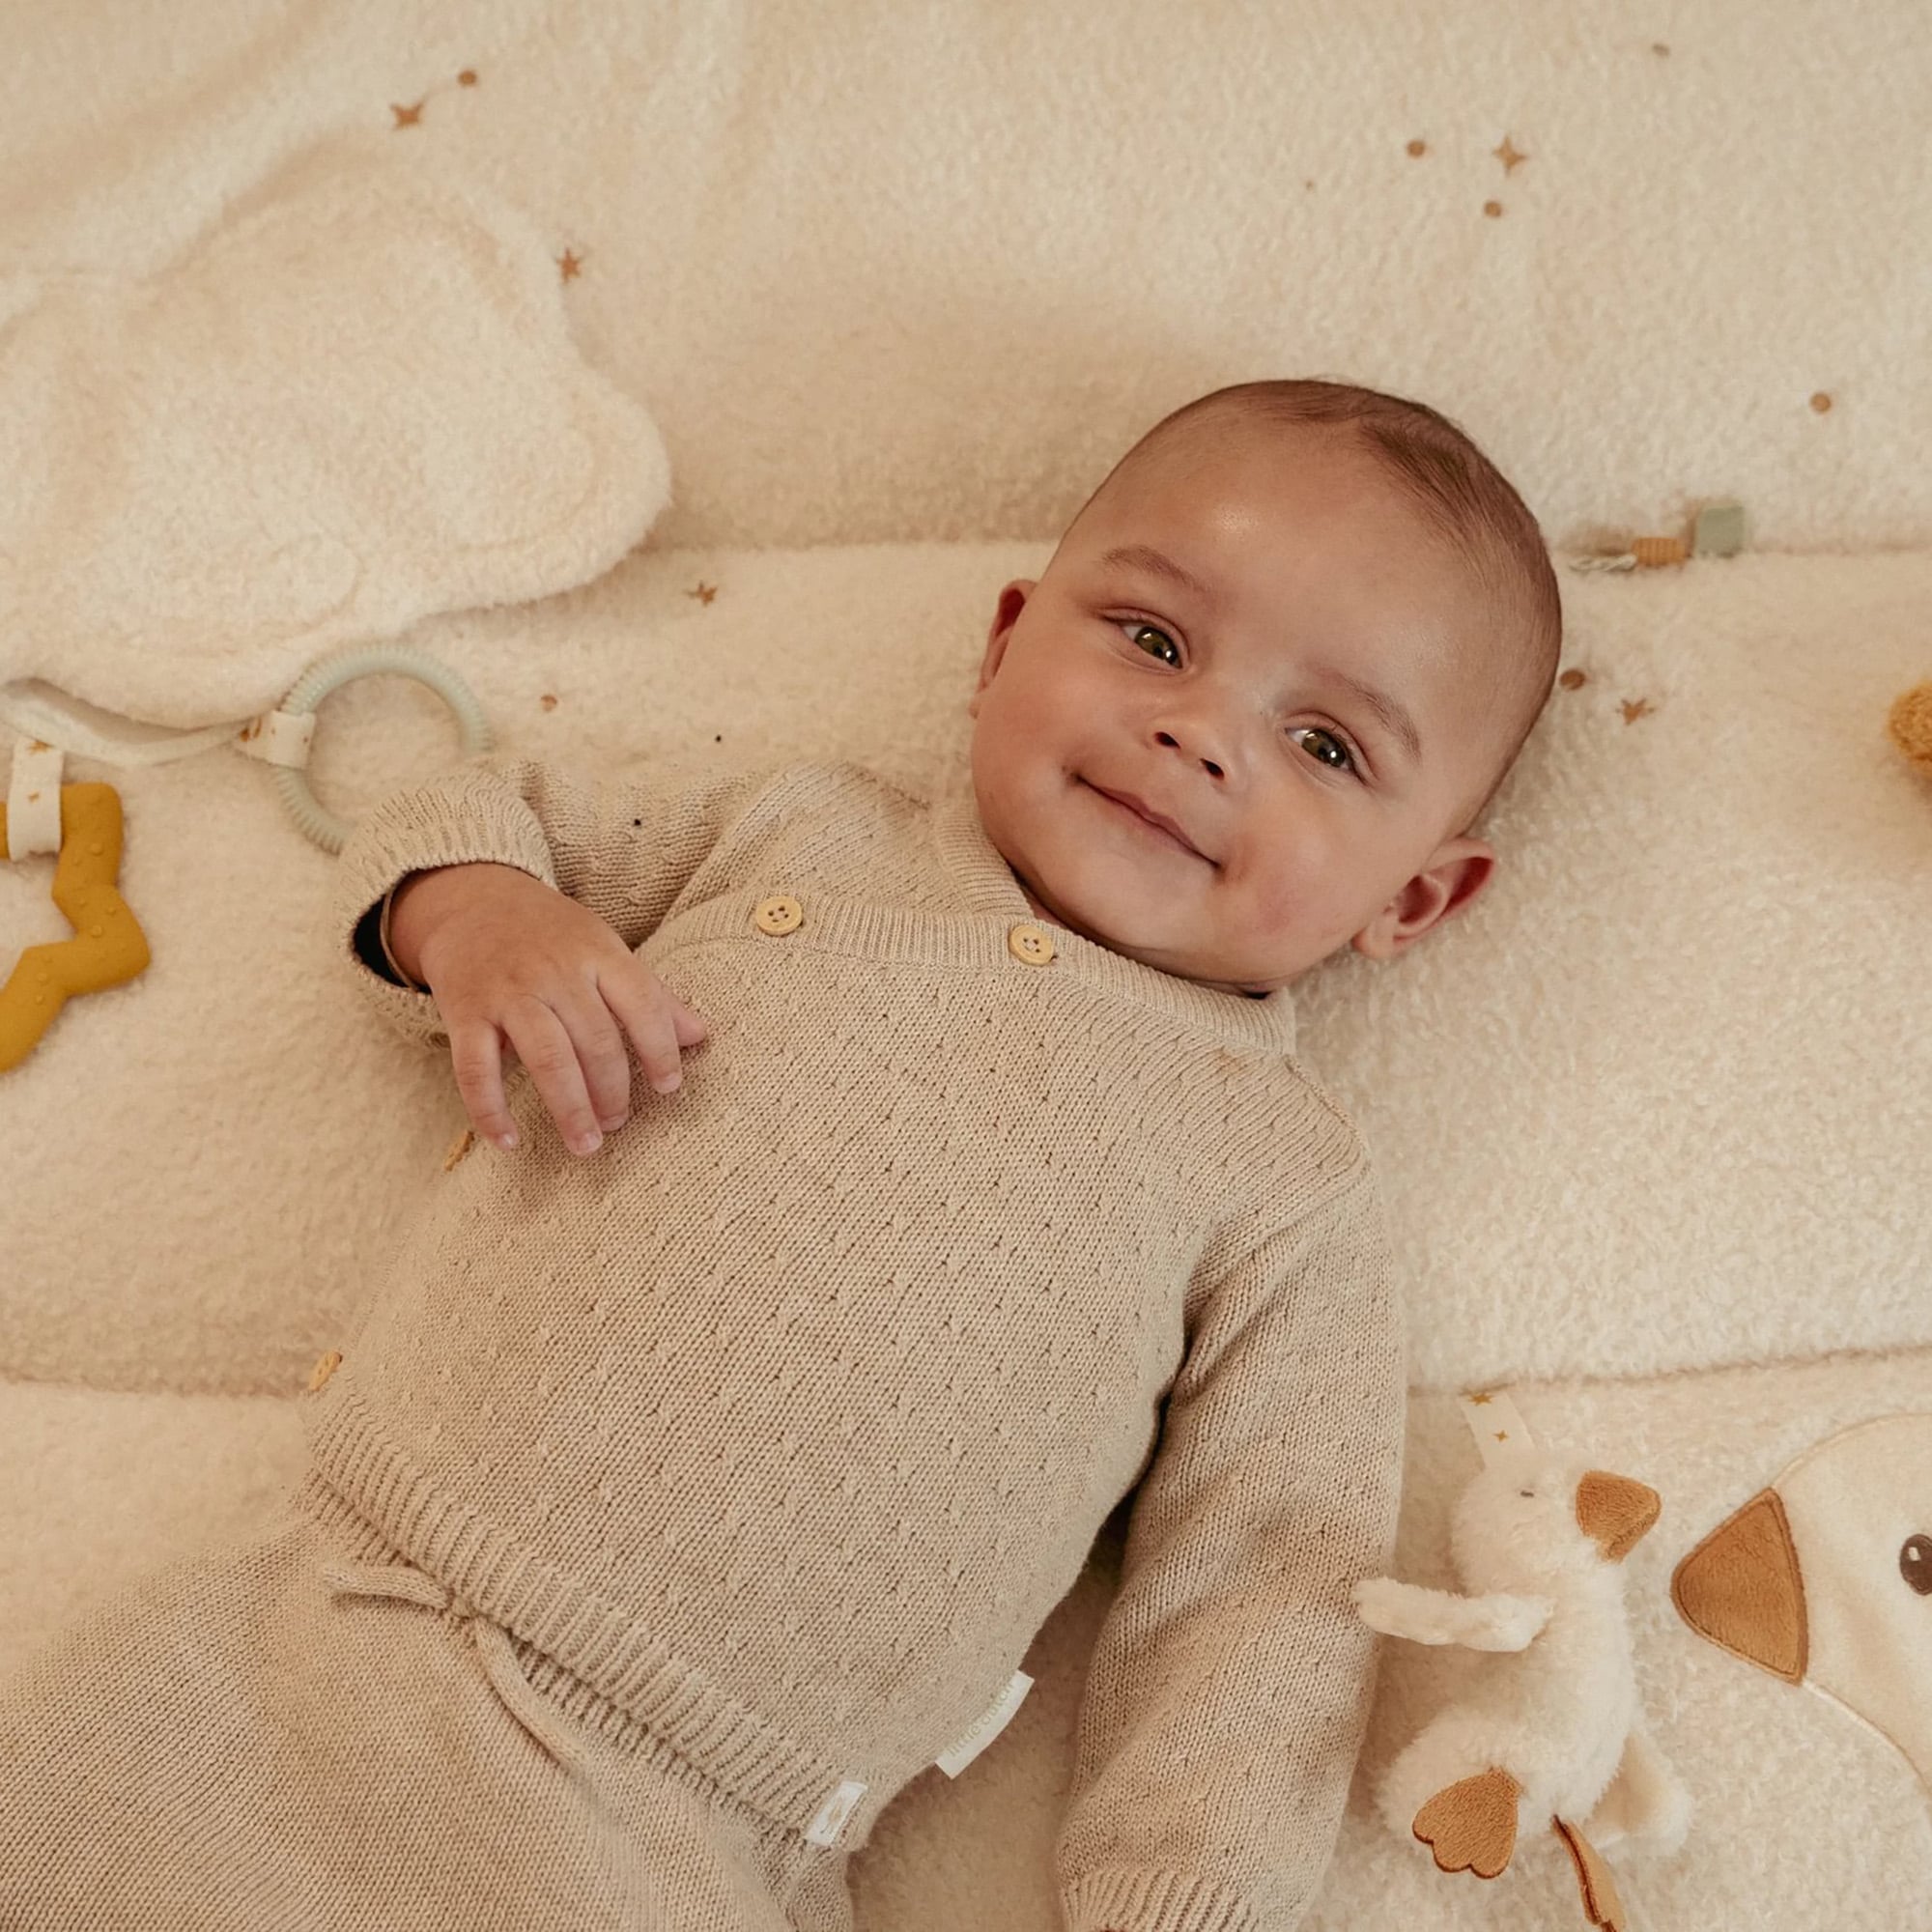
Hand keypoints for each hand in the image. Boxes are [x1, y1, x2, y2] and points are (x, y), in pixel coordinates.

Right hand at [390, 862, 707, 1155]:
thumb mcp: (604, 948)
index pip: (641, 1002)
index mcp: (597, 953)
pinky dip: (491, 1110)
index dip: (660, 1048)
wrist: (472, 900)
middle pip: (595, 1039)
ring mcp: (508, 992)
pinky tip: (509, 1142)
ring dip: (570, 1107)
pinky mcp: (465, 1012)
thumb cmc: (551, 934)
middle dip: (612, 1091)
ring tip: (586, 1144)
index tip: (669, 1087)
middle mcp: (554, 971)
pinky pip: (475, 1069)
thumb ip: (650, 994)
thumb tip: (700, 1036)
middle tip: (618, 1124)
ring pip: (546, 1056)